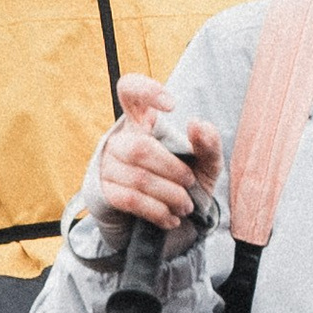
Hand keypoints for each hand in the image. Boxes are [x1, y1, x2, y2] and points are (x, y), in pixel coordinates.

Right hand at [96, 73, 221, 231]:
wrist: (169, 222)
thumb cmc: (186, 182)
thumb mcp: (206, 164)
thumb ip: (208, 144)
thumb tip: (197, 124)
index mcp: (142, 120)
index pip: (130, 90)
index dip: (146, 90)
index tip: (173, 106)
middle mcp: (120, 139)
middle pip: (140, 148)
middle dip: (172, 170)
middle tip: (190, 183)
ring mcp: (108, 165)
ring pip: (138, 178)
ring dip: (169, 195)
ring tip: (185, 206)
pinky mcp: (104, 192)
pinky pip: (130, 200)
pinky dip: (157, 211)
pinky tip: (171, 218)